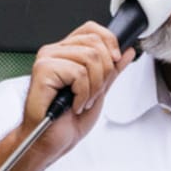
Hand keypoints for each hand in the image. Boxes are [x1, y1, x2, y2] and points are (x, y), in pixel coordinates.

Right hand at [21, 23, 136, 161]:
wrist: (50, 141)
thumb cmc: (66, 120)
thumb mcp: (99, 91)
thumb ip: (112, 70)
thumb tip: (127, 51)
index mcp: (66, 52)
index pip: (91, 29)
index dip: (109, 42)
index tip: (115, 61)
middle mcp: (54, 52)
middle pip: (95, 44)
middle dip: (104, 73)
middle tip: (93, 94)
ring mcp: (47, 60)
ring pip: (90, 58)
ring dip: (94, 88)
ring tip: (83, 101)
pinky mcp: (43, 71)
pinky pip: (78, 74)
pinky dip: (83, 94)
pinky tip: (74, 105)